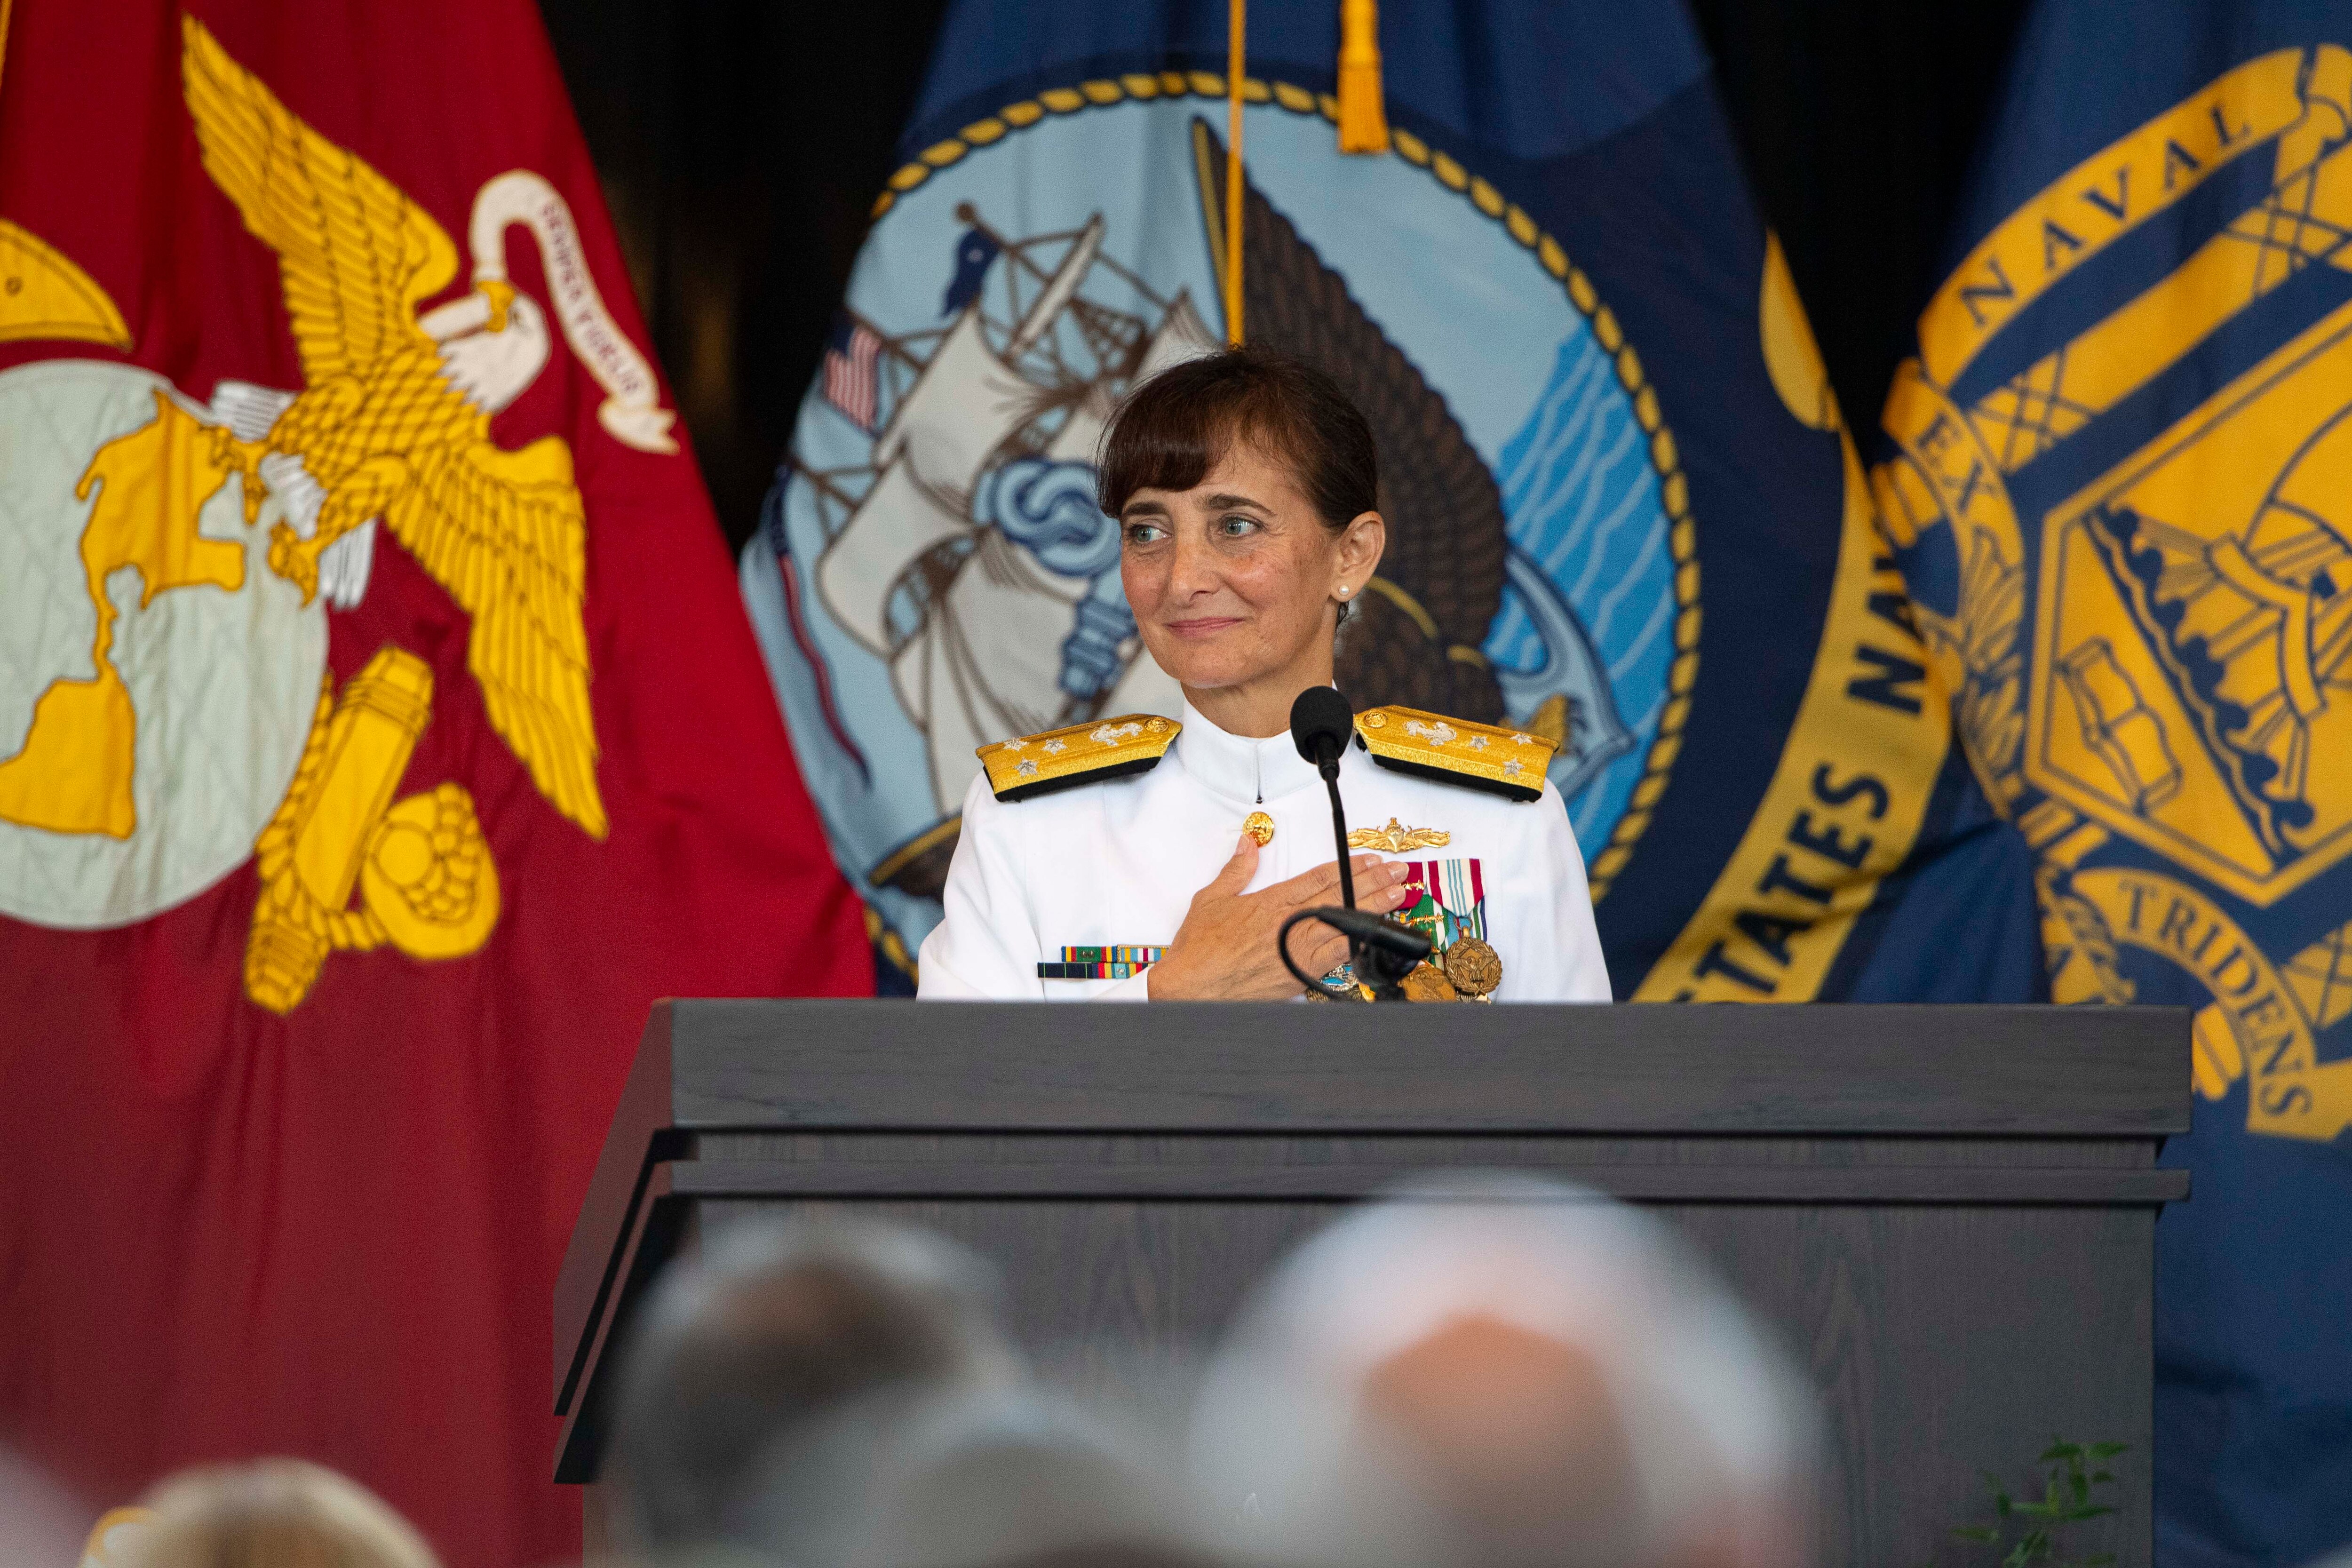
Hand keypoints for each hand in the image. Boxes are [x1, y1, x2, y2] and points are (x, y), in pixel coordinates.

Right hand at [1146, 834, 1414, 999]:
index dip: (1349, 867)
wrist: (1193, 987)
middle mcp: (1289, 923)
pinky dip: (1359, 943)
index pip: (1320, 877)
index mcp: (1271, 902)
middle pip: (1340, 896)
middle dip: (1373, 882)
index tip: (1370, 859)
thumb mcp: (1211, 898)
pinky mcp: (1299, 974)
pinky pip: (1338, 956)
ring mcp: (1297, 949)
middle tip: (1397, 871)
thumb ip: (1236, 869)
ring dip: (1374, 908)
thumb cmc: (1199, 949)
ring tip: (1398, 895)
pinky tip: (1377, 935)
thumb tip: (1248, 844)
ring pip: (1345, 924)